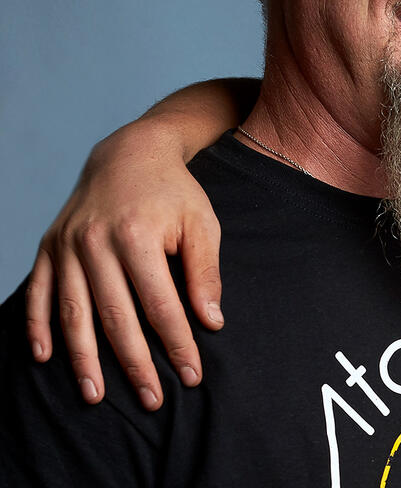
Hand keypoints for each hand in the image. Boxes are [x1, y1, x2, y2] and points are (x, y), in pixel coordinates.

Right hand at [25, 121, 222, 409]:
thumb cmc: (174, 192)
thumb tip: (211, 322)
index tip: (191, 376)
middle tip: (152, 399)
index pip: (161, 306)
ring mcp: (67, 246)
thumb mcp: (202, 223)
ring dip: (83, 359)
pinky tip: (44, 358)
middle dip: (135, 364)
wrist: (130, 152)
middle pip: (115, 318)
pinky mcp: (49, 246)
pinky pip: (39, 293)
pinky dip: (38, 326)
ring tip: (96, 396)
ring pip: (72, 314)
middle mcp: (96, 243)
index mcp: (138, 237)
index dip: (177, 345)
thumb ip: (205, 273)